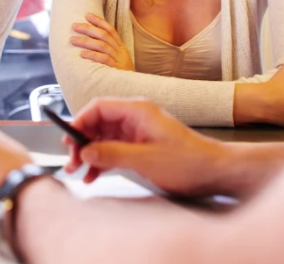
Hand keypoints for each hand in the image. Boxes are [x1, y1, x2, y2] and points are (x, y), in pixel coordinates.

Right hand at [63, 98, 229, 196]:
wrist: (214, 172)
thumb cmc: (189, 162)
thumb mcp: (146, 160)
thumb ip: (113, 154)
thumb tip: (86, 151)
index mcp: (138, 111)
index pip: (99, 107)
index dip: (80, 121)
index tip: (68, 140)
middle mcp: (136, 118)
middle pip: (97, 122)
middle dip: (81, 141)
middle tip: (71, 161)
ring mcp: (137, 133)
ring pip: (102, 138)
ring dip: (88, 153)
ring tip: (77, 171)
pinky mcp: (140, 147)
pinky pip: (112, 150)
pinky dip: (101, 161)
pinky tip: (93, 175)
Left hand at [71, 13, 132, 70]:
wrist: (134, 91)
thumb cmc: (122, 76)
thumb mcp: (118, 61)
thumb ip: (107, 52)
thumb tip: (89, 43)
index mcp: (121, 48)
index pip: (110, 30)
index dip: (99, 21)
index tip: (87, 15)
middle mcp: (120, 52)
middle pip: (104, 35)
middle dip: (88, 29)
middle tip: (74, 26)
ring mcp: (119, 61)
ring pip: (102, 46)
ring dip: (86, 41)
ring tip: (73, 39)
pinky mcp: (116, 70)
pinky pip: (104, 60)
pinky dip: (92, 55)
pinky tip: (82, 54)